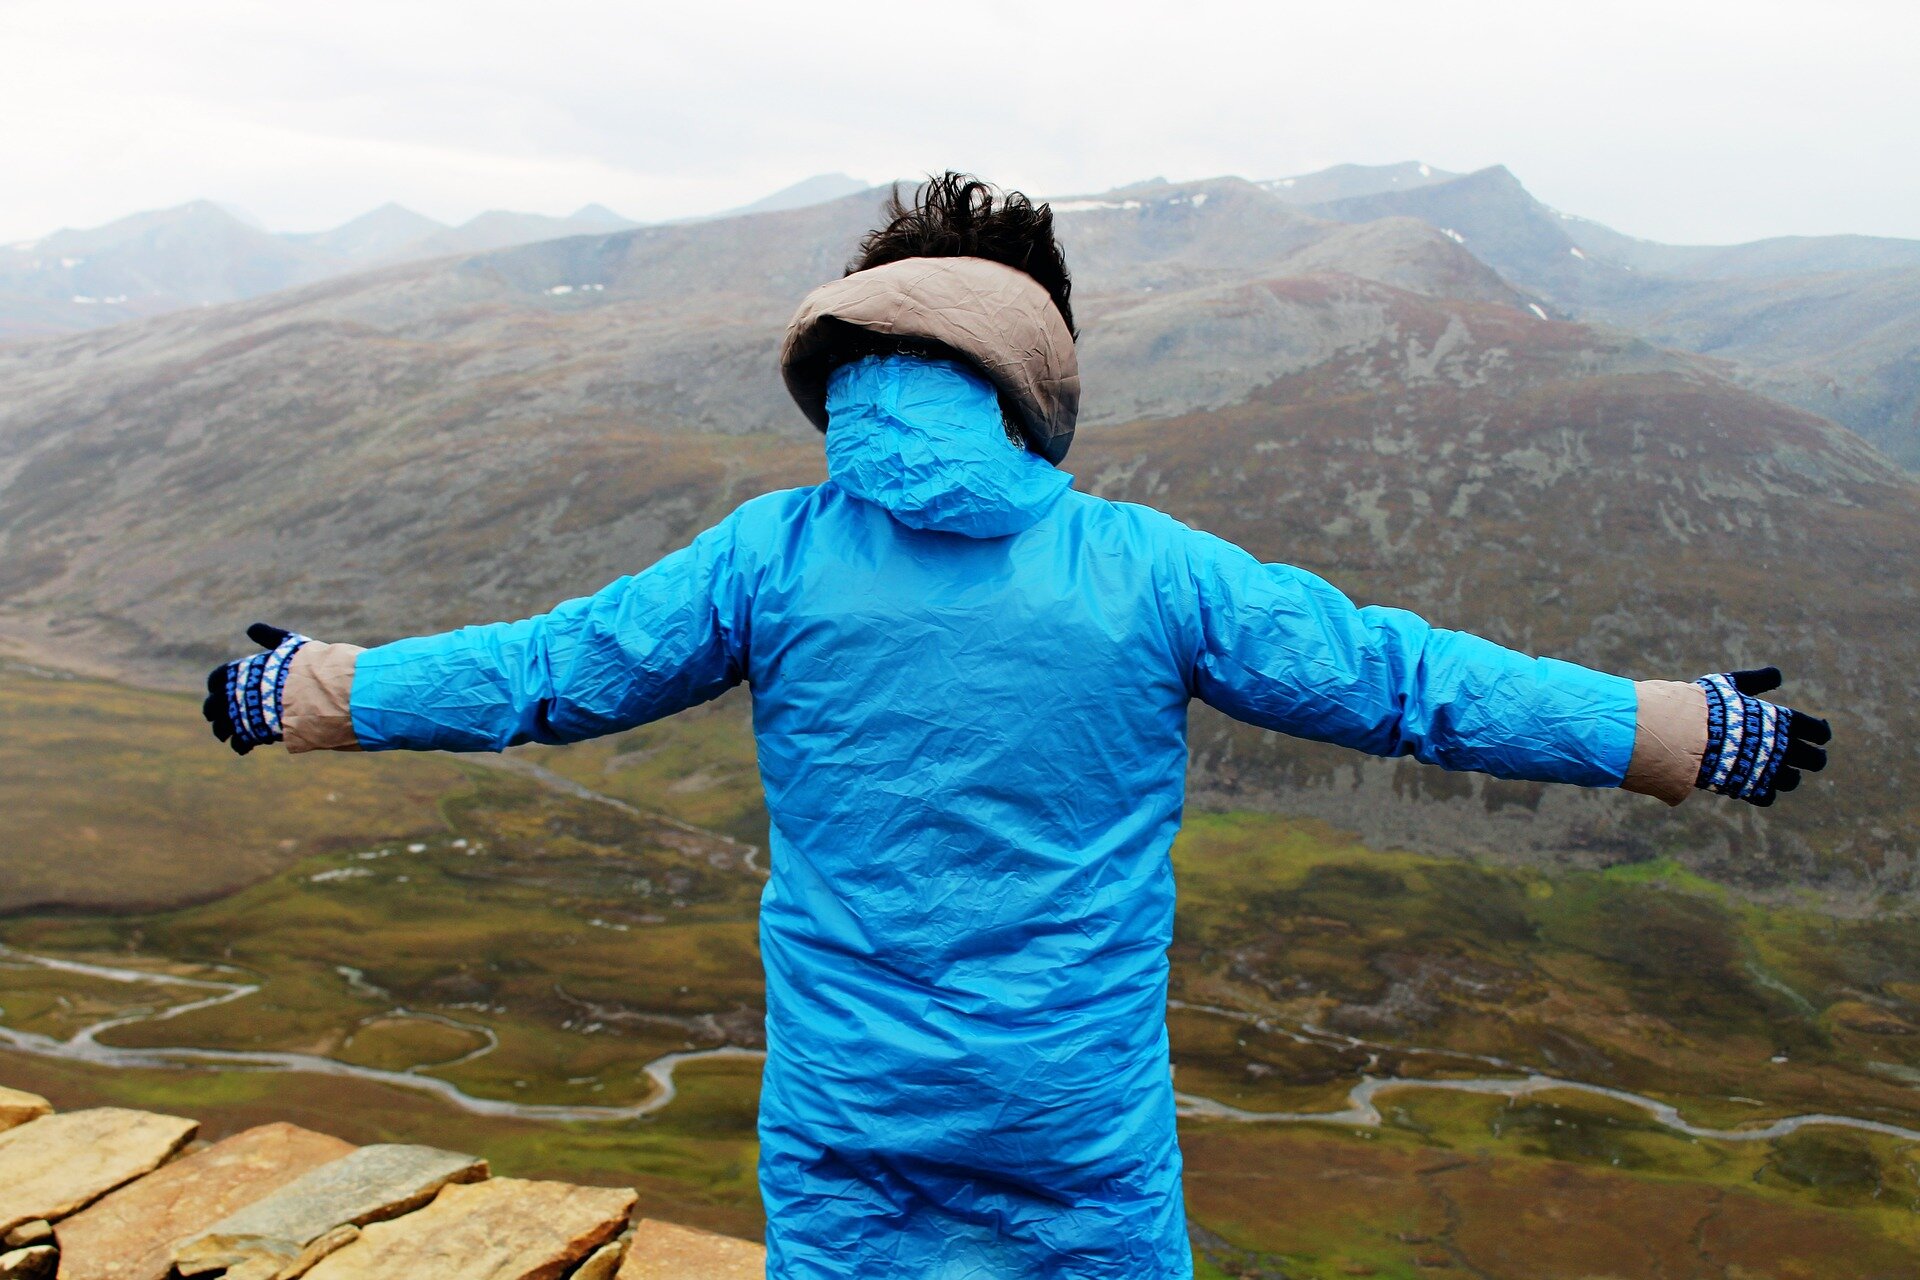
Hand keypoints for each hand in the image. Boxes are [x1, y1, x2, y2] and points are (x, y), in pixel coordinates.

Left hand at [203, 623, 307, 755]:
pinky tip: (245, 747)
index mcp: (238, 672)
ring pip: (222, 726)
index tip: (218, 690)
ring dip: (223, 731)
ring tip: (228, 736)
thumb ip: (270, 638)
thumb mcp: (287, 646)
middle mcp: (234, 693)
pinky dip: (240, 745)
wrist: (314, 691)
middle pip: (214, 705)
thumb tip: (252, 627)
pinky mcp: (252, 732)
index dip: (216, 685)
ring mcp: (242, 714)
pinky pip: (240, 742)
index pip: (217, 678)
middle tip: (215, 717)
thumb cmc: (303, 666)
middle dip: (214, 711)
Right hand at [1694, 667, 1830, 806]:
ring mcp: (1767, 771)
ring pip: (1792, 781)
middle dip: (1815, 758)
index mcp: (1783, 722)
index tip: (1818, 733)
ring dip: (1789, 777)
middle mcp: (1781, 748)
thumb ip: (1755, 680)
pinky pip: (1767, 797)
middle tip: (1809, 757)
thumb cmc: (1707, 705)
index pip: (1818, 731)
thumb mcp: (1731, 685)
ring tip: (1780, 772)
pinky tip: (1754, 783)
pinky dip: (1763, 792)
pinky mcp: (1749, 788)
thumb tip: (1777, 673)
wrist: (1683, 735)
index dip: (1820, 732)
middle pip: (1816, 760)